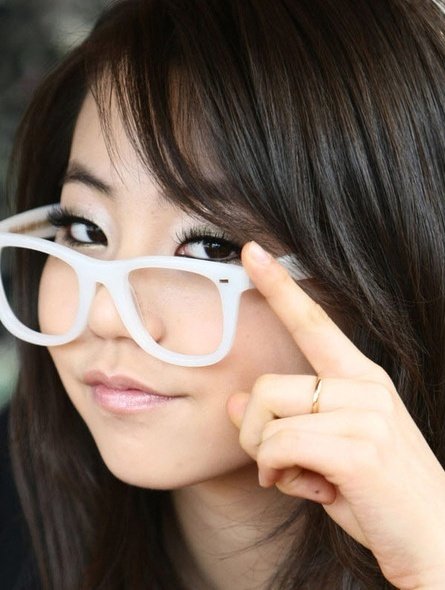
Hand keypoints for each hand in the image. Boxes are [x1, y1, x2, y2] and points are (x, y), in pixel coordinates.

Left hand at [227, 241, 444, 589]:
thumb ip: (282, 423)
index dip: (280, 285)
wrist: (433, 544)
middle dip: (256, 434)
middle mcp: (365, 384)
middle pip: (266, 386)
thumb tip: (238, 400)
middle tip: (280, 466)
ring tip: (302, 479)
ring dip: (267, 459)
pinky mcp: (359, 448)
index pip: (313, 321)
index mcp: (360, 377)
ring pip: (267, 416)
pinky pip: (280, 446)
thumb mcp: (322, 454)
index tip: (252, 251)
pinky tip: (311, 491)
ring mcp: (366, 413)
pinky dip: (277, 475)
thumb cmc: (375, 495)